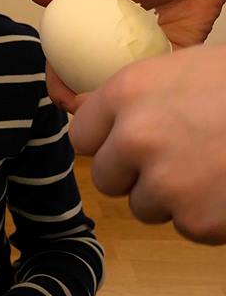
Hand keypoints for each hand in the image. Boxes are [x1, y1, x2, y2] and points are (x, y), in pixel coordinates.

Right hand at [26, 0, 225, 110]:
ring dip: (117, 100)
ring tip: (118, 107)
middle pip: (90, 82)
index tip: (63, 96)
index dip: (59, 83)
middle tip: (90, 112)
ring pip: (123, 86)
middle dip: (85, 103)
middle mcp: (112, 44)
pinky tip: (149, 91)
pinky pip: (159, 78)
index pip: (65, 61)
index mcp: (89, 26)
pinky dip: (152, 86)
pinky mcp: (172, 57)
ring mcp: (141, 53)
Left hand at [69, 45, 225, 243]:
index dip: (106, 142)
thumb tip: (86, 110)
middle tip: (180, 158)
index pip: (82, 136)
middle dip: (135, 175)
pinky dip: (207, 216)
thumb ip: (135, 95)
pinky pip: (185, 226)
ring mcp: (164, 183)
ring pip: (143, 206)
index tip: (128, 143)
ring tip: (214, 167)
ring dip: (171, 197)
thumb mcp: (187, 68)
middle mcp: (135, 138)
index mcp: (129, 92)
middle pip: (106, 177)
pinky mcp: (195, 221)